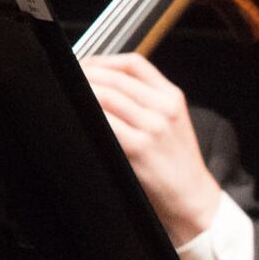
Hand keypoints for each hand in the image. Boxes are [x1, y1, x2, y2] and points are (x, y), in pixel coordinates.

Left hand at [84, 54, 225, 246]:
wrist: (192, 199)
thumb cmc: (177, 164)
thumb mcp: (172, 123)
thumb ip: (146, 101)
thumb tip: (104, 86)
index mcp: (172, 98)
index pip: (133, 64)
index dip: (102, 61)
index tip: (84, 66)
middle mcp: (164, 108)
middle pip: (115, 78)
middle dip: (85, 75)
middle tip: (67, 80)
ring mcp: (152, 128)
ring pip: (106, 96)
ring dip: (82, 92)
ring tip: (67, 97)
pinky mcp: (138, 148)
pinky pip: (104, 122)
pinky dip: (87, 115)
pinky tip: (78, 118)